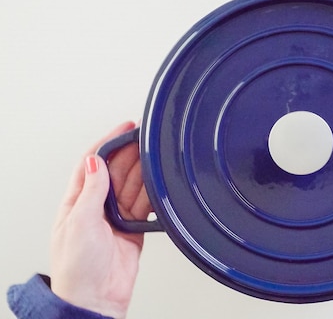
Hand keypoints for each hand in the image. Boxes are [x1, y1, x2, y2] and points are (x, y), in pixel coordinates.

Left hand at [50, 121, 150, 317]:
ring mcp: (117, 218)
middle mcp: (98, 207)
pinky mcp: (134, 230)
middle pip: (118, 171)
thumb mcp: (79, 223)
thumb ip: (91, 191)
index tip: (125, 128)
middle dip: (132, 154)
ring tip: (158, 159)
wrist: (95, 299)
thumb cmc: (76, 268)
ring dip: (146, 172)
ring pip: (135, 187)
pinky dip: (155, 196)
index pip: (93, 163)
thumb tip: (95, 162)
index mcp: (78, 202)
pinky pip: (147, 206)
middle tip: (148, 140)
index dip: (109, 143)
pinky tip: (161, 187)